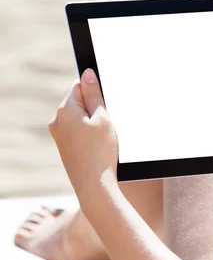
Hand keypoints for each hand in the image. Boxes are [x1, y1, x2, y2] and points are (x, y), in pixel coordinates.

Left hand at [49, 68, 118, 201]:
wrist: (94, 185)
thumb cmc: (101, 151)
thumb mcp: (102, 118)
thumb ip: (94, 94)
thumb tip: (87, 74)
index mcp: (65, 110)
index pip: (78, 85)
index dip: (94, 91)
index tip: (106, 102)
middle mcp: (57, 121)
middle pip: (76, 101)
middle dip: (92, 107)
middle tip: (107, 122)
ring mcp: (59, 135)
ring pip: (77, 117)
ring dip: (91, 121)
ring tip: (103, 137)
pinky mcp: (64, 147)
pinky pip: (76, 132)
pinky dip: (87, 134)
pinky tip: (97, 146)